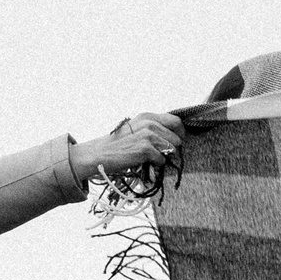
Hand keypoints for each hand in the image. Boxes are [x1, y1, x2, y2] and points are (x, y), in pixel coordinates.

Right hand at [70, 112, 185, 184]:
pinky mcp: (145, 148)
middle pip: (178, 137)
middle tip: (162, 152)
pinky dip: (155, 164)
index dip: (180, 133)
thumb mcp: (137, 128)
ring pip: (172, 149)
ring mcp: (147, 135)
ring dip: (164, 156)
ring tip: (149, 156)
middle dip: (173, 147)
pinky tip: (144, 161)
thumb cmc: (120, 144)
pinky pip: (162, 159)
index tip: (174, 141)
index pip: (176, 121)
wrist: (101, 153)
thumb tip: (174, 134)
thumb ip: (154, 127)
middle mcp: (149, 123)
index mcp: (147, 116)